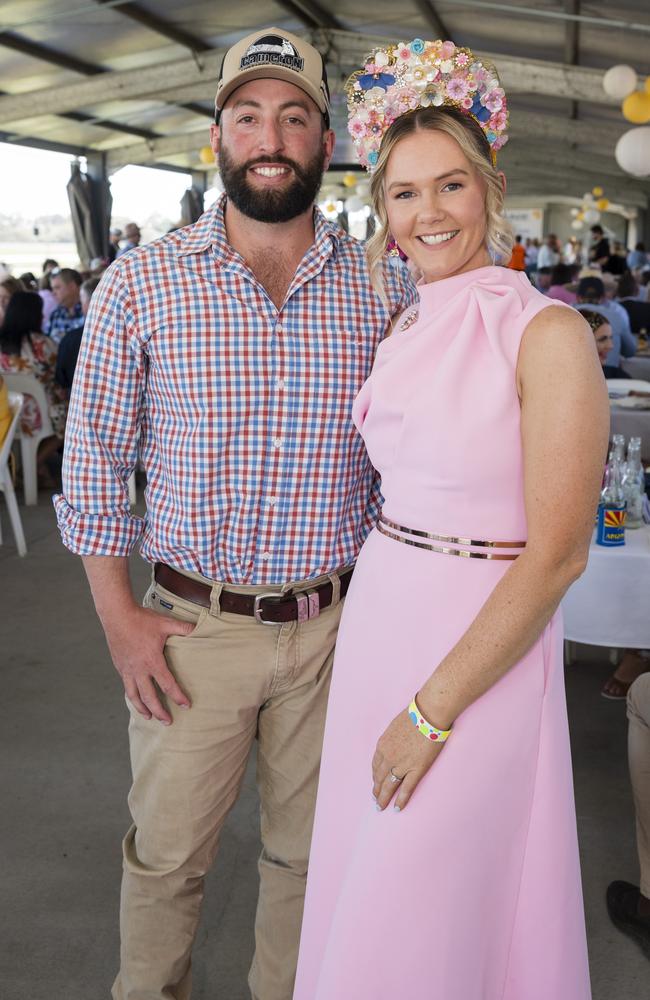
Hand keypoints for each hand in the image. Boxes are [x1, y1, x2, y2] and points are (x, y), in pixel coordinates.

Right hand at [102, 604, 193, 723]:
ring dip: (142, 709)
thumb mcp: (165, 622)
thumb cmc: (141, 619)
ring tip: (149, 717)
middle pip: (149, 697)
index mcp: (152, 661)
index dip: (178, 696)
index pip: (167, 684)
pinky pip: (126, 686)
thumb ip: (183, 628)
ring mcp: (127, 669)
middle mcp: (139, 669)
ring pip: (134, 696)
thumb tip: (198, 629)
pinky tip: (135, 698)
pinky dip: (132, 696)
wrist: (116, 615)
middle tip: (168, 721)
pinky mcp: (119, 666)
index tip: (186, 705)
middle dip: (159, 712)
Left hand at [372, 708, 445, 811]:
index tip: (375, 781)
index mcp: (382, 745)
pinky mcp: (416, 769)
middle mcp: (388, 757)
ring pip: (389, 786)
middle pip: (379, 777)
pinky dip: (401, 800)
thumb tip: (394, 743)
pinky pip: (406, 788)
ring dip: (383, 798)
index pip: (375, 764)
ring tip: (381, 807)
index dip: (375, 775)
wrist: (428, 714)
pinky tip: (397, 809)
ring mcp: (401, 765)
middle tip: (375, 799)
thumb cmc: (415, 715)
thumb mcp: (395, 726)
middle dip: (376, 789)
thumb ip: (392, 739)